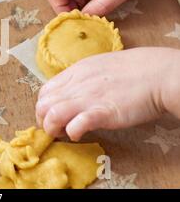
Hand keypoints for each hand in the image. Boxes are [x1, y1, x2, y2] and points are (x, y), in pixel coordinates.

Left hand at [35, 48, 179, 140]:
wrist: (158, 73)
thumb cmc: (133, 70)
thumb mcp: (99, 66)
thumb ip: (82, 78)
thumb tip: (71, 91)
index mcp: (75, 72)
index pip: (44, 91)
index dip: (43, 106)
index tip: (50, 115)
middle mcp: (77, 84)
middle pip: (43, 104)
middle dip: (42, 120)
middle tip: (54, 128)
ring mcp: (88, 98)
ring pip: (52, 114)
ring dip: (52, 128)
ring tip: (61, 133)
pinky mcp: (102, 112)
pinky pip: (76, 124)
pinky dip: (71, 132)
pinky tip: (77, 135)